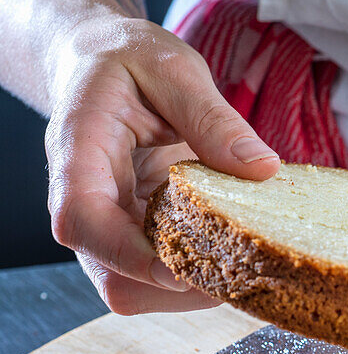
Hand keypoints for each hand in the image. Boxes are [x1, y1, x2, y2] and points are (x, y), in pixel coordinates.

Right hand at [45, 14, 280, 314]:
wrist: (101, 65)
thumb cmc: (131, 62)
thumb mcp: (175, 69)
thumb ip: (213, 117)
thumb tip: (262, 168)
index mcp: (79, 152)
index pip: (82, 219)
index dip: (127, 254)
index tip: (181, 268)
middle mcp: (85, 200)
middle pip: (111, 274)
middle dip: (177, 287)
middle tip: (245, 270)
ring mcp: (108, 226)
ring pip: (135, 290)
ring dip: (193, 291)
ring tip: (249, 264)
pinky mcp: (133, 237)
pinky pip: (158, 280)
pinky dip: (199, 280)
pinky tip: (236, 255)